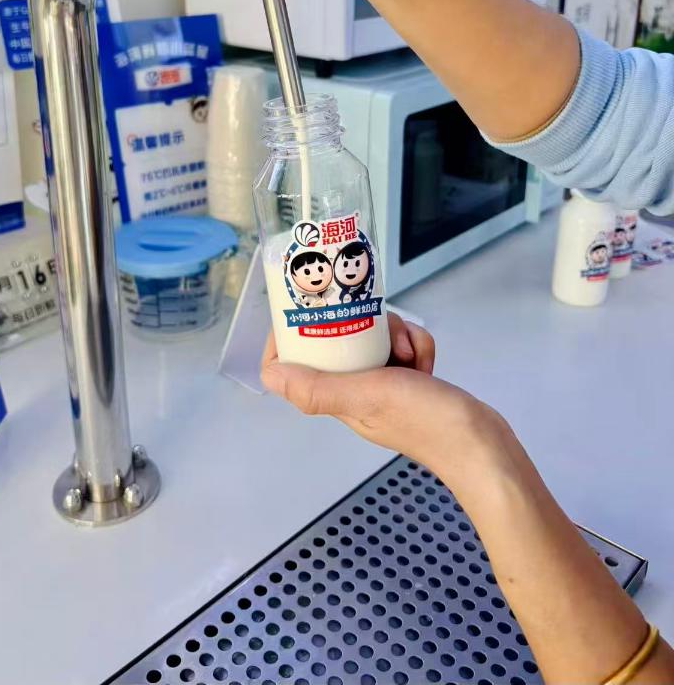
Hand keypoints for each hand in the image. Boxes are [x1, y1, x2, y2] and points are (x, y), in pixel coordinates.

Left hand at [262, 312, 500, 490]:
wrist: (484, 445)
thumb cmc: (425, 421)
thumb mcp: (367, 396)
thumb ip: (319, 387)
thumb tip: (271, 376)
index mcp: (335, 400)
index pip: (293, 368)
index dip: (292, 338)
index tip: (306, 311)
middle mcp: (353, 393)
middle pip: (336, 343)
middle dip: (359, 326)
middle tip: (379, 323)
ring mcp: (383, 387)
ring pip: (374, 340)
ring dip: (396, 335)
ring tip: (410, 352)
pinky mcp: (411, 381)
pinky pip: (404, 348)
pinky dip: (417, 346)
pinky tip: (427, 362)